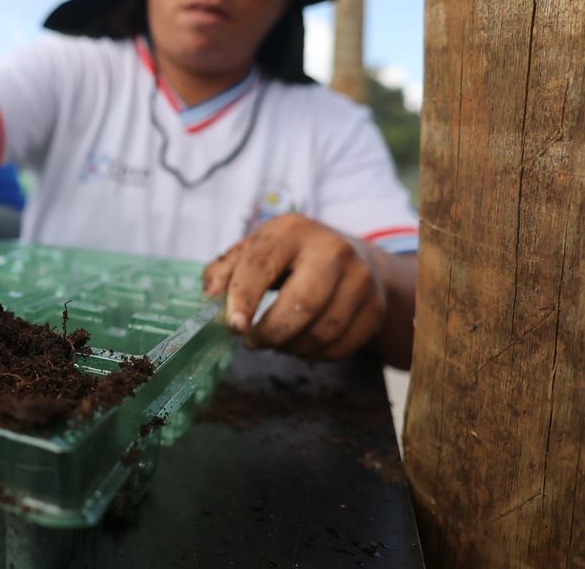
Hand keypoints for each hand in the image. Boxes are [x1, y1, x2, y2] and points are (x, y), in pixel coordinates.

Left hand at [202, 213, 387, 360]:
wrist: (348, 256)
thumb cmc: (286, 257)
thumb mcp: (252, 251)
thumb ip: (223, 272)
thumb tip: (209, 300)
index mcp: (292, 230)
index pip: (262, 266)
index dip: (244, 299)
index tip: (233, 327)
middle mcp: (333, 249)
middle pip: (302, 305)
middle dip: (271, 333)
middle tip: (252, 341)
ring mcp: (360, 278)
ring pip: (322, 332)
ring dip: (290, 347)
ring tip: (277, 340)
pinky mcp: (375, 307)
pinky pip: (340, 347)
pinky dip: (314, 355)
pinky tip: (301, 343)